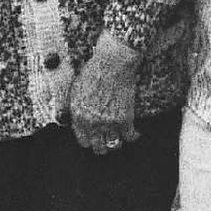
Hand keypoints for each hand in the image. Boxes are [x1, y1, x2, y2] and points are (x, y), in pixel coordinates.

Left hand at [67, 35, 142, 153]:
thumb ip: (75, 108)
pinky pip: (130, 136)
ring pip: (114, 145)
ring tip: (120, 138)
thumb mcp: (76, 89)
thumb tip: (78, 120)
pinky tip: (134, 132)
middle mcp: (92, 123)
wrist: (112, 63)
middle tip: (107, 140)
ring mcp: (109, 122)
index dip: (89, 140)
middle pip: (98, 147)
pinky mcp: (125, 119)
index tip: (94, 138)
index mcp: (79, 116)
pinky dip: (133, 136)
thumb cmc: (93, 71)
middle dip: (102, 145)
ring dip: (117, 143)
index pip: (83, 140)